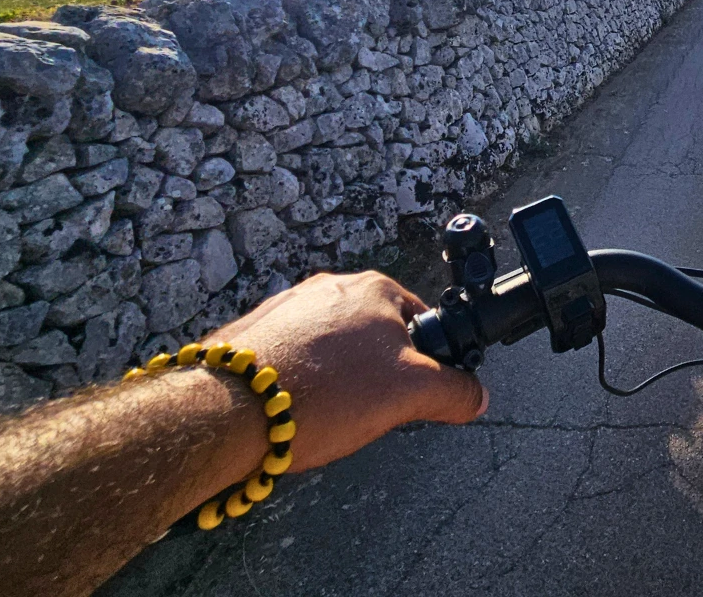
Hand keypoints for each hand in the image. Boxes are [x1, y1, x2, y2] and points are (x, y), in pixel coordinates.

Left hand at [211, 270, 487, 472]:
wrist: (227, 410)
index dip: (424, 363)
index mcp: (375, 289)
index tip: (413, 393)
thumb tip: (475, 396)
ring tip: (326, 415)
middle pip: (374, 335)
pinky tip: (294, 411)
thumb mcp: (409, 396)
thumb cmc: (323, 393)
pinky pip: (292, 358)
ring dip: (336, 380)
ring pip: (332, 348)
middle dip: (376, 374)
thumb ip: (453, 392)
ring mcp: (286, 306)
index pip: (421, 321)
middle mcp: (329, 287)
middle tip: (368, 410)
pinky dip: (300, 382)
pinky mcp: (253, 333)